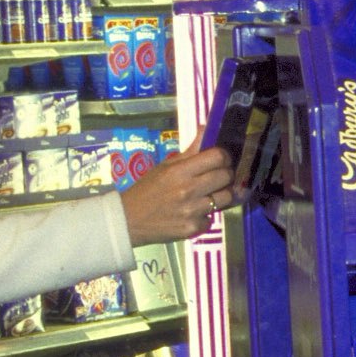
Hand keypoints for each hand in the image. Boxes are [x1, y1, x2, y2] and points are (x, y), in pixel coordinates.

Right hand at [121, 147, 236, 242]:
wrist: (129, 219)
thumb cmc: (148, 189)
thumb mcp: (165, 166)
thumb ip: (190, 151)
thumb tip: (206, 128)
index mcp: (180, 171)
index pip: (217, 157)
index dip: (224, 157)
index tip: (221, 160)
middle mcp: (188, 189)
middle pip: (226, 177)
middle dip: (225, 175)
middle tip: (217, 178)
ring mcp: (192, 210)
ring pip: (225, 198)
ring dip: (220, 196)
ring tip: (207, 196)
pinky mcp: (193, 228)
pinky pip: (212, 218)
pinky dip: (206, 216)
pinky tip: (193, 213)